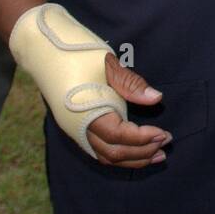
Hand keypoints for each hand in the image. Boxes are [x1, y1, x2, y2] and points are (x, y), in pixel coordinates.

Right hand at [84, 53, 171, 167]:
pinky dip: (121, 156)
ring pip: (106, 156)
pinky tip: (137, 153)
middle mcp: (79, 127)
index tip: (163, 134)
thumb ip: (130, 83)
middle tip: (166, 142)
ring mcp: (77, 131)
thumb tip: (156, 98)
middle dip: (143, 151)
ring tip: (158, 155)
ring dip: (134, 159)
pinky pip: (100, 152)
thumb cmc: (79, 55)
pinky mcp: (78, 131)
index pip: (118, 135)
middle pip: (113, 152)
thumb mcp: (108, 64)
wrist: (48, 54)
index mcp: (87, 111)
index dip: (142, 138)